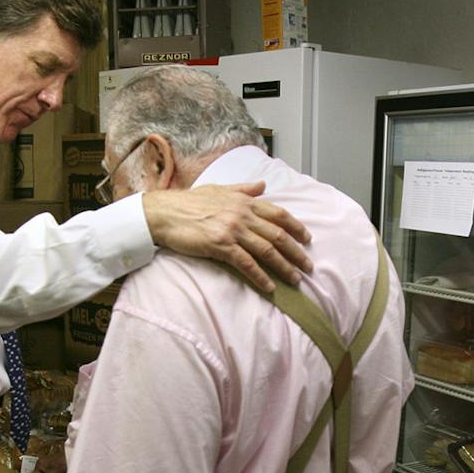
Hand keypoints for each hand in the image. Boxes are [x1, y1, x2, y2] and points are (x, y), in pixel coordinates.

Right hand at [142, 182, 311, 291]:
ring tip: (294, 280)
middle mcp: (242, 215)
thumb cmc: (189, 201)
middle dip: (296, 252)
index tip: (307, 239)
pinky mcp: (220, 245)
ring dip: (283, 267)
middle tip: (308, 267)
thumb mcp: (219, 190)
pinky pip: (246, 263)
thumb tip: (262, 185)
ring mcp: (232, 230)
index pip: (278, 214)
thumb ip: (243, 189)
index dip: (296, 227)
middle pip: (278, 235)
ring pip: (266, 250)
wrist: (165, 212)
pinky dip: (260, 276)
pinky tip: (269, 287)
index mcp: (244, 201)